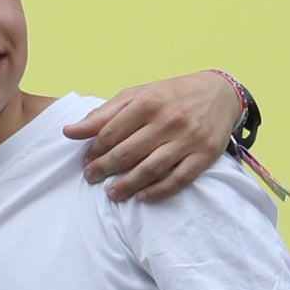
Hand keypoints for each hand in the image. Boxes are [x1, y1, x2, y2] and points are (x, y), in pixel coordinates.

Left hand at [62, 69, 244, 200]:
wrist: (220, 93)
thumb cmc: (171, 95)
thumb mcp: (137, 95)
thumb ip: (103, 114)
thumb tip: (69, 132)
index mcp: (148, 102)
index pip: (111, 133)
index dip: (94, 150)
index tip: (86, 161)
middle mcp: (169, 120)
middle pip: (127, 153)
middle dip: (104, 169)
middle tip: (91, 178)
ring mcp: (189, 139)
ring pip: (151, 168)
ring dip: (127, 185)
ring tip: (112, 193)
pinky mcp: (205, 155)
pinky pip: (179, 179)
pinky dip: (159, 191)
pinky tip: (142, 197)